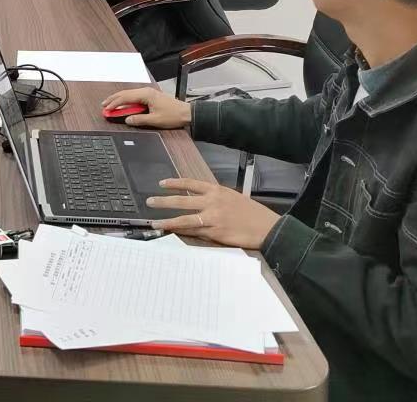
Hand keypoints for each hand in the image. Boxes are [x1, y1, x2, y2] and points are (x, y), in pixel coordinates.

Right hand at [102, 87, 191, 128]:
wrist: (187, 113)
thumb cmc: (173, 115)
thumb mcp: (155, 120)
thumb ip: (139, 119)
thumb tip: (127, 119)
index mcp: (146, 95)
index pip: (125, 98)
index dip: (114, 104)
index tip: (106, 110)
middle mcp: (146, 91)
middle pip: (125, 94)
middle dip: (113, 100)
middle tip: (104, 106)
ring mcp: (148, 93)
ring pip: (129, 94)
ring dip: (119, 100)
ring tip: (110, 105)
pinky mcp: (151, 96)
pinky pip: (135, 97)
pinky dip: (126, 101)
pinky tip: (123, 105)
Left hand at [147, 178, 280, 248]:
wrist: (267, 227)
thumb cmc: (252, 213)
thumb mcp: (233, 197)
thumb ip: (215, 198)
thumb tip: (199, 201)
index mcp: (217, 190)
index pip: (190, 183)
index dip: (174, 183)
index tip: (161, 183)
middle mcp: (212, 201)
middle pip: (182, 200)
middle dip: (163, 201)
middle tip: (149, 201)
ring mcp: (212, 217)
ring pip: (184, 218)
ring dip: (167, 220)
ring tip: (154, 221)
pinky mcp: (215, 232)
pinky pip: (194, 232)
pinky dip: (182, 232)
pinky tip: (172, 233)